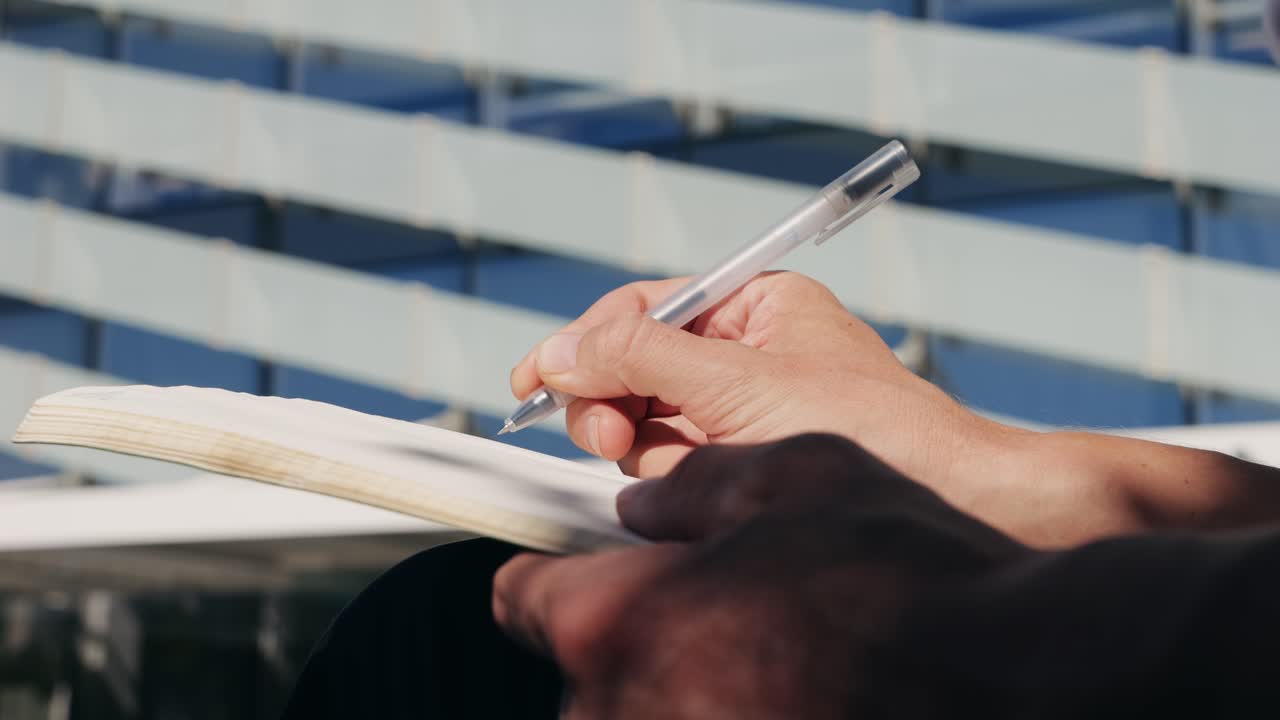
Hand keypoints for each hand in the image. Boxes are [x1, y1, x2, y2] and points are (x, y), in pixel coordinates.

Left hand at [492, 434, 1030, 719]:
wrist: (1018, 677)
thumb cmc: (906, 578)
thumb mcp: (792, 475)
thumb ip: (691, 489)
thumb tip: (648, 509)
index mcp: (614, 619)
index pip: (524, 595)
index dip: (559, 571)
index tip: (587, 569)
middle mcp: (619, 712)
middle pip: (587, 662)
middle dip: (638, 631)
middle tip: (720, 608)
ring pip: (640, 708)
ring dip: (684, 682)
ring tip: (773, 655)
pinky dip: (725, 712)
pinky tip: (793, 689)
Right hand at [510, 272, 1009, 500]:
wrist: (943, 493)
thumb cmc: (867, 424)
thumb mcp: (737, 381)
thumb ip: (639, 357)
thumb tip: (561, 349)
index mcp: (752, 305)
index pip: (641, 308)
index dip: (581, 341)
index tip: (530, 378)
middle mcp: (743, 351)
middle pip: (633, 366)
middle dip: (611, 401)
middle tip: (605, 435)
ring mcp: (743, 407)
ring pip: (647, 420)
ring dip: (646, 444)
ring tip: (686, 464)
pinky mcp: (746, 459)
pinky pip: (675, 461)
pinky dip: (670, 475)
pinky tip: (698, 486)